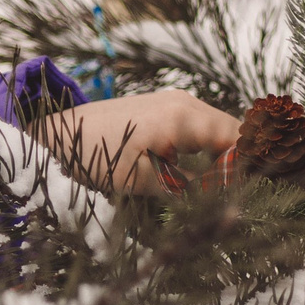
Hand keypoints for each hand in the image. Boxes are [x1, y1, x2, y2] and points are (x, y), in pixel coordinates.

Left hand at [31, 90, 239, 196]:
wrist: (59, 131)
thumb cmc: (95, 155)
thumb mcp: (141, 180)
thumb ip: (187, 190)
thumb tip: (223, 203)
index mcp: (183, 117)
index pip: (237, 138)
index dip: (245, 166)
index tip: (241, 195)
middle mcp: (185, 102)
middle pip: (232, 130)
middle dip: (238, 161)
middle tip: (231, 194)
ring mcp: (175, 101)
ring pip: (217, 127)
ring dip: (223, 154)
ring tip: (217, 185)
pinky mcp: (165, 106)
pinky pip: (200, 124)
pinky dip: (207, 146)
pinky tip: (199, 169)